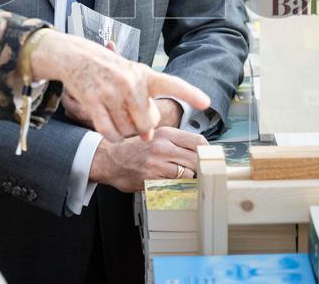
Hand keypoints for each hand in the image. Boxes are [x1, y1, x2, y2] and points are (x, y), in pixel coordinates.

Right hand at [29, 31, 210, 142]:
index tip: (206, 102)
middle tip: (132, 118)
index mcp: (144, 74)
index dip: (190, 93)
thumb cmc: (109, 69)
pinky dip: (111, 136)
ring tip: (117, 117)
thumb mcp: (132, 75)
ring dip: (124, 132)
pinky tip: (110, 128)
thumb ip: (145, 101)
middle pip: (146, 123)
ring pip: (127, 130)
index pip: (171, 84)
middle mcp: (130, 81)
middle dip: (141, 128)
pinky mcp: (92, 100)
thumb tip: (149, 133)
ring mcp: (111, 91)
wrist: (77, 57)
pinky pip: (109, 131)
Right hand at [89, 127, 208, 191]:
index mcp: (166, 133)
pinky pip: (175, 185)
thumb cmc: (135, 149)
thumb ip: (177, 141)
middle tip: (195, 169)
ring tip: (179, 175)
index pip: (198, 141)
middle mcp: (163, 146)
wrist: (110, 160)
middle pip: (196, 158)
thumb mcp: (156, 136)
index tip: (208, 157)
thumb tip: (202, 149)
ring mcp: (157, 164)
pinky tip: (168, 181)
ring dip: (188, 177)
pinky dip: (176, 186)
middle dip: (198, 166)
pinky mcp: (152, 179)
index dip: (206, 151)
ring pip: (188, 173)